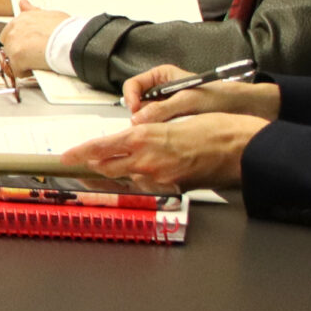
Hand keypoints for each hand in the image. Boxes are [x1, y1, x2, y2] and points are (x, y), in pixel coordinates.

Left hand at [0, 8, 68, 74]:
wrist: (69, 41)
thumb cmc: (65, 29)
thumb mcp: (50, 14)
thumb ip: (33, 11)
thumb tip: (23, 3)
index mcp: (23, 17)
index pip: (11, 30)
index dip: (21, 39)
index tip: (29, 44)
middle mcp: (15, 28)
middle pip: (8, 44)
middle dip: (18, 50)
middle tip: (33, 54)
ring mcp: (14, 43)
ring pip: (11, 57)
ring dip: (22, 61)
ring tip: (37, 60)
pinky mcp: (16, 58)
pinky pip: (17, 70)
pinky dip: (26, 71)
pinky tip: (36, 68)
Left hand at [61, 114, 268, 191]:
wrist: (245, 148)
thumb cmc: (217, 128)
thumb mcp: (176, 122)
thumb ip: (150, 136)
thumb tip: (134, 143)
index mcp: (145, 136)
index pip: (102, 147)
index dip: (81, 153)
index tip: (65, 157)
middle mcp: (148, 160)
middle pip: (107, 167)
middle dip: (91, 167)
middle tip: (78, 166)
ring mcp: (160, 177)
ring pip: (127, 178)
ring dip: (116, 174)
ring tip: (106, 171)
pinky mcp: (173, 189)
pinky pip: (149, 187)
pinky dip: (140, 181)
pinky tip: (140, 177)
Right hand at [122, 64, 283, 122]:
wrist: (247, 107)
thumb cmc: (221, 96)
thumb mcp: (188, 100)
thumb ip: (161, 109)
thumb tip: (137, 120)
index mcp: (163, 77)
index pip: (133, 85)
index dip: (131, 98)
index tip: (134, 111)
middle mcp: (163, 91)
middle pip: (138, 103)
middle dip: (140, 115)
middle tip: (146, 127)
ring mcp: (169, 107)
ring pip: (147, 118)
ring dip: (151, 126)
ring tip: (161, 133)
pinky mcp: (176, 121)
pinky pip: (160, 127)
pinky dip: (161, 132)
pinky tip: (169, 137)